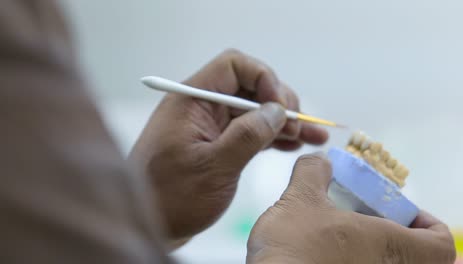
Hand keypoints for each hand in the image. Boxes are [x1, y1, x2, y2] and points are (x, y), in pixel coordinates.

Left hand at [130, 50, 327, 243]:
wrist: (151, 226)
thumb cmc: (170, 198)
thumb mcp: (214, 167)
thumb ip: (248, 135)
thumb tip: (277, 111)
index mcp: (192, 101)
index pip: (233, 66)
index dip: (263, 78)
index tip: (280, 105)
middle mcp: (201, 107)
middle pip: (248, 87)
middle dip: (278, 102)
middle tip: (299, 126)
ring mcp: (209, 126)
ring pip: (253, 110)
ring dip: (282, 121)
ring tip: (311, 136)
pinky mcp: (216, 144)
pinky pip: (248, 131)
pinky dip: (271, 136)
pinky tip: (294, 144)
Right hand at [247, 153, 455, 263]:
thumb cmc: (296, 245)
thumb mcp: (300, 198)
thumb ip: (313, 172)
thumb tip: (320, 160)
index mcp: (390, 246)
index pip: (440, 244)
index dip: (428, 224)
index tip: (400, 212)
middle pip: (415, 257)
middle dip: (395, 235)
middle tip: (366, 220)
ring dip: (372, 251)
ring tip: (341, 236)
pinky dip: (353, 261)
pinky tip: (325, 256)